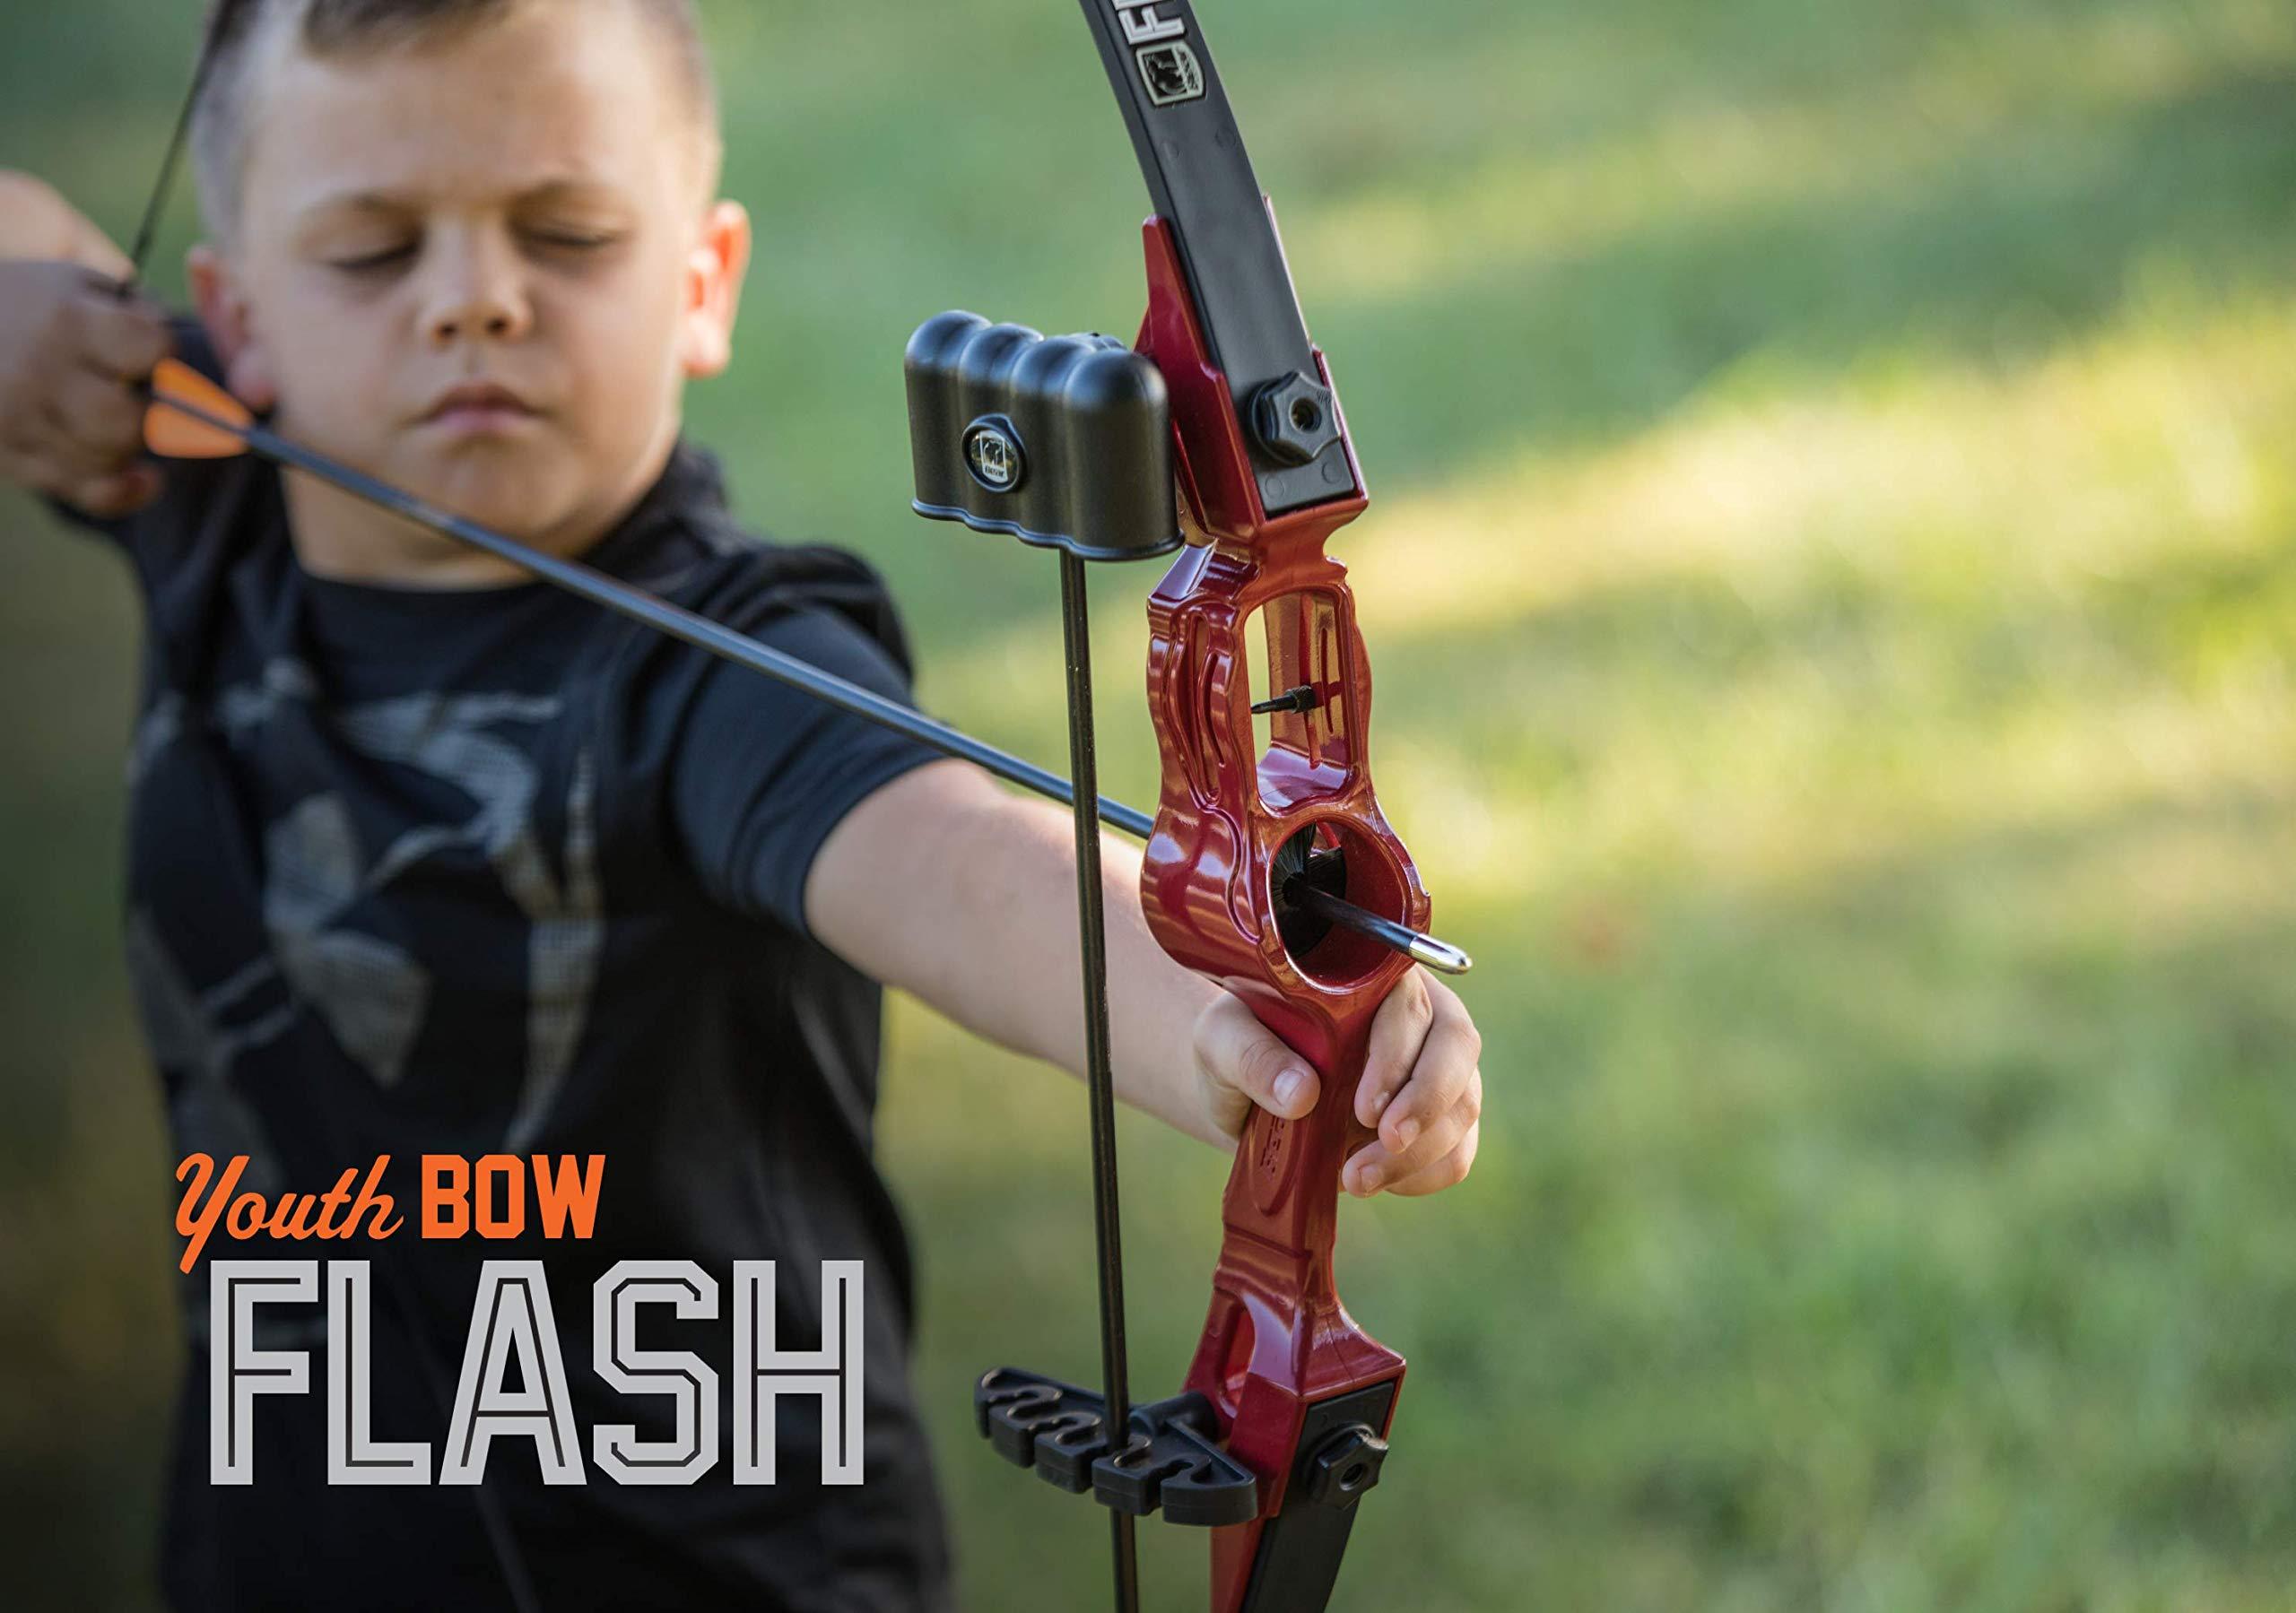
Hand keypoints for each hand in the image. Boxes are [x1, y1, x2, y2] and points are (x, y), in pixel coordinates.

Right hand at [0, 260, 172, 516]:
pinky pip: (88, 493)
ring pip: (108, 464)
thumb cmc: (30, 302)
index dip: (164, 353)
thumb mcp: (78, 281)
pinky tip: (141, 477)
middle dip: (153, 418)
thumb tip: (182, 370)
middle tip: (146, 402)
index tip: (152, 352)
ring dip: (129, 449)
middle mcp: (37, 372)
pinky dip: (123, 490)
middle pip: (127, 424)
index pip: (151, 349)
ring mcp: (17, 419)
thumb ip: (135, 314)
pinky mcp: (9, 456)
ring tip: (122, 422)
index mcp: (65, 319)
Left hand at [1191, 968, 1482, 1197]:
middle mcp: (1416, 1016)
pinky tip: (1376, 1181)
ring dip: (1420, 1152)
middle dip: (1427, 1102)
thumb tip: (1301, 1093)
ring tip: (1356, 1179)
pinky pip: (1456, 1151)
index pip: (1409, 1004)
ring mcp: (1435, 1070)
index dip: (1398, 1057)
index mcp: (1371, 979)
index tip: (1364, 1109)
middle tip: (1386, 1143)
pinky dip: (1424, 1175)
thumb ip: (1253, 1056)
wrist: (1242, 1095)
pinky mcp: (1437, 1122)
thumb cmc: (1237, 1049)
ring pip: (1463, 1104)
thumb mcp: (1222, 1041)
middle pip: (1457, 1047)